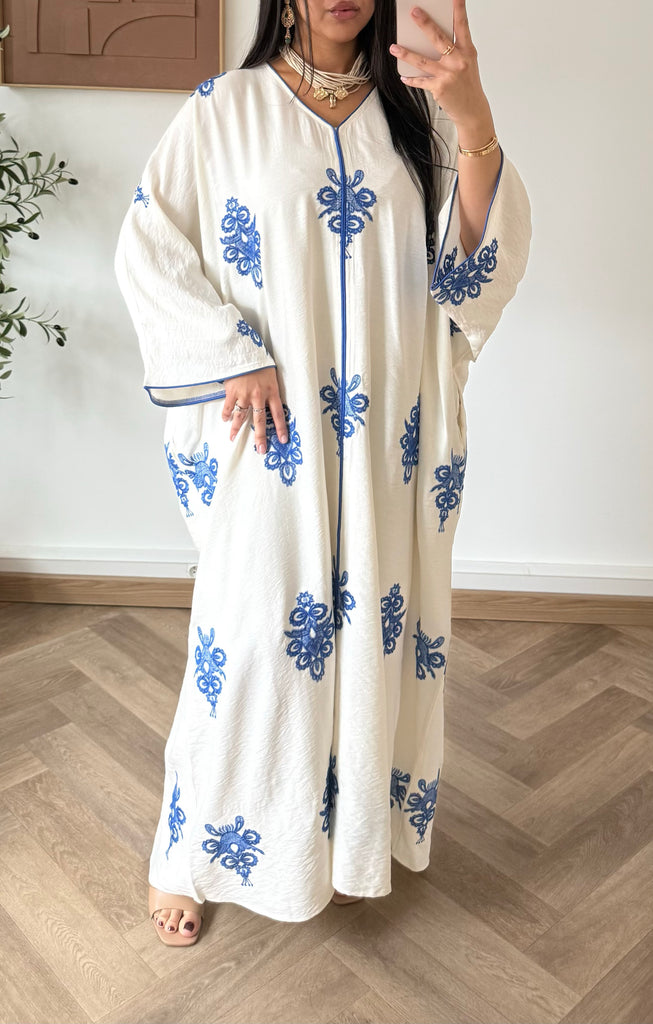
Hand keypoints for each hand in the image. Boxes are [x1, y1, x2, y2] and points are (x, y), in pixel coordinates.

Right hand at [221, 366, 287, 452]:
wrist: (244, 350)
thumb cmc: (259, 361)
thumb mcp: (271, 374)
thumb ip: (270, 388)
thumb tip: (269, 401)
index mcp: (272, 391)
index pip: (278, 414)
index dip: (280, 428)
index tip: (283, 440)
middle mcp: (259, 396)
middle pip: (260, 421)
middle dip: (260, 437)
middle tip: (261, 450)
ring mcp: (244, 394)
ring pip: (241, 417)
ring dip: (236, 429)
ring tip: (233, 438)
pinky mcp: (232, 391)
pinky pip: (228, 407)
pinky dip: (226, 414)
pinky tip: (225, 420)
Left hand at [390, 0, 493, 145]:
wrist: (472, 110)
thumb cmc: (468, 84)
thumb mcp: (467, 63)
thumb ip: (455, 49)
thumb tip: (433, 37)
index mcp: (467, 51)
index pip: (462, 25)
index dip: (458, 9)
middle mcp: (458, 61)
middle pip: (438, 38)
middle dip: (425, 24)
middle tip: (414, 12)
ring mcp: (448, 75)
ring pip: (422, 61)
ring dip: (406, 53)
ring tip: (394, 47)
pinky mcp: (439, 88)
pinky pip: (420, 81)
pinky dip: (411, 79)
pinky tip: (403, 76)